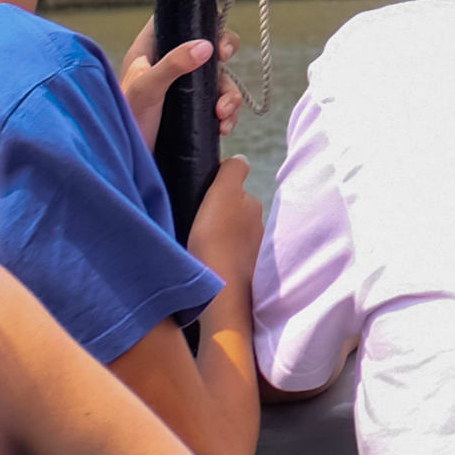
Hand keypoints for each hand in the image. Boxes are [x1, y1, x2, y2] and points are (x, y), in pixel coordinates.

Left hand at [119, 19, 245, 144]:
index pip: (177, 18)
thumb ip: (172, 65)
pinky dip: (228, 115)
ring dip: (229, 93)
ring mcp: (186, 89)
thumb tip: (206, 46)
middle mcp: (172, 65)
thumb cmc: (127, 121)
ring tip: (222, 112)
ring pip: (221, 77)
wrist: (127, 164)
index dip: (199, 14)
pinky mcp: (196, 113)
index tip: (215, 22)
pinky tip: (223, 127)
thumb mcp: (146, 88)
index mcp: (152, 50)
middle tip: (225, 56)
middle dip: (225, 48)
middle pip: (209, 43)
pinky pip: (222, 106)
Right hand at [185, 152, 263, 292]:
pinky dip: (217, 258)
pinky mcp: (243, 275)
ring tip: (197, 244)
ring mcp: (252, 253)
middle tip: (195, 222)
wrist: (220, 294)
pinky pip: (226, 259)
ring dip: (216, 238)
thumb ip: (233, 170)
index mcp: (254, 205)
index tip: (199, 199)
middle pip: (232, 212)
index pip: (233, 188)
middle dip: (217, 216)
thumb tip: (240, 159)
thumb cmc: (218, 240)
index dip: (214, 191)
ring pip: (229, 237)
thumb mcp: (222, 193)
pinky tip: (204, 263)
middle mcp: (259, 227)